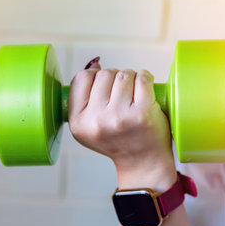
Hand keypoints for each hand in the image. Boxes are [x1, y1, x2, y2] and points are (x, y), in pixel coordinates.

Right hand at [68, 58, 176, 188]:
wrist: (143, 162)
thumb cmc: (119, 138)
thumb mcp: (90, 125)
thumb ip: (85, 97)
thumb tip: (95, 63)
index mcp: (78, 122)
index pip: (81, 78)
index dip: (95, 77)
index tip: (105, 89)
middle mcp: (96, 120)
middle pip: (104, 74)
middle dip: (116, 78)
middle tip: (123, 95)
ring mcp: (119, 117)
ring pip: (124, 74)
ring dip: (132, 78)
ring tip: (135, 94)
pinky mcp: (142, 114)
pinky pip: (143, 78)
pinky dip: (146, 78)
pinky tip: (146, 89)